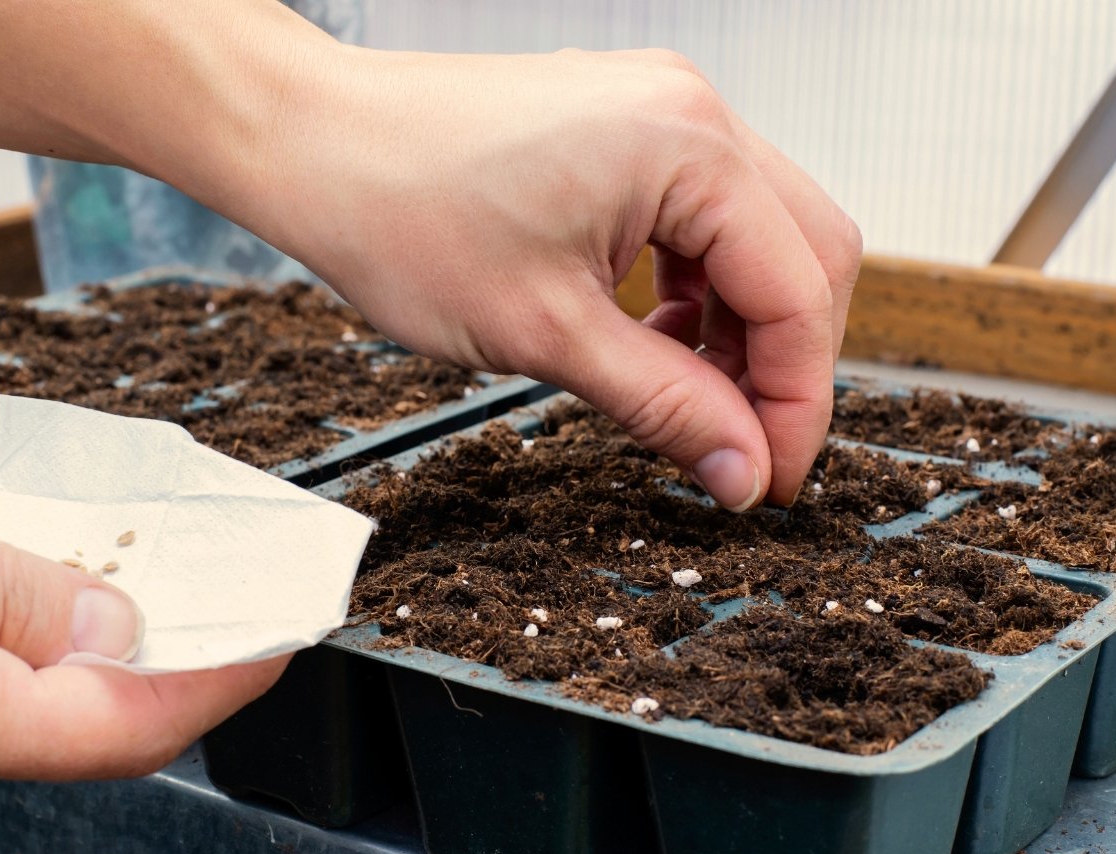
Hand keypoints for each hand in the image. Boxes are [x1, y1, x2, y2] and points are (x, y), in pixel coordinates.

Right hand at [0, 391, 286, 798]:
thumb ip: (12, 590)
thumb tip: (117, 628)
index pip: (121, 726)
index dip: (215, 680)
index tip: (282, 632)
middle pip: (79, 723)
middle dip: (170, 663)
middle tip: (234, 594)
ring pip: (19, 698)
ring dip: (96, 642)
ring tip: (157, 575)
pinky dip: (21, 628)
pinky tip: (41, 574)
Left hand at [239, 46, 859, 510]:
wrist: (310, 141)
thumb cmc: (398, 211)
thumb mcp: (545, 334)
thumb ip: (663, 404)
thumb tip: (741, 468)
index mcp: (688, 146)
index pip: (798, 291)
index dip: (797, 402)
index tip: (770, 480)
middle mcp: (690, 110)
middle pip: (805, 253)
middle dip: (782, 362)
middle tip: (742, 450)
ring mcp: (657, 110)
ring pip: (757, 234)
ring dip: (738, 326)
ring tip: (687, 400)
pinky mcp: (623, 126)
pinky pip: (700, 214)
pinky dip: (694, 285)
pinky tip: (651, 338)